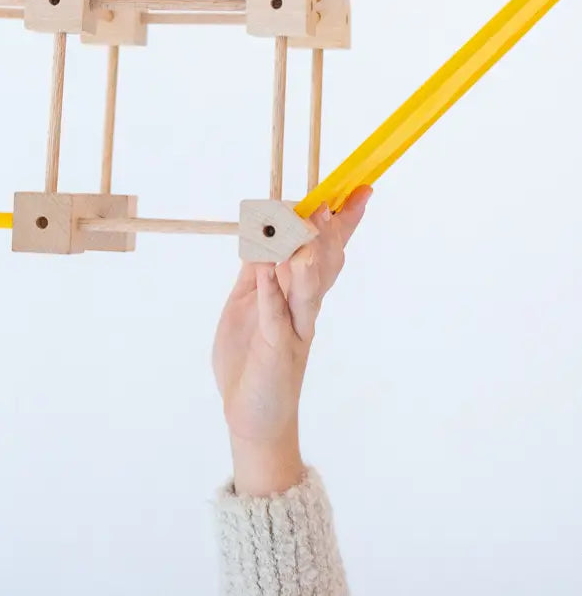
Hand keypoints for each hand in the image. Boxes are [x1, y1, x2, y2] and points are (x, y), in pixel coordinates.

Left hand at [212, 187, 370, 494]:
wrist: (251, 416)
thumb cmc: (251, 358)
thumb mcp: (248, 303)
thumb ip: (256, 269)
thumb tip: (261, 229)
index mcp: (298, 294)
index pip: (325, 250)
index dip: (342, 222)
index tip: (358, 189)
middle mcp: (304, 309)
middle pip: (326, 264)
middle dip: (329, 232)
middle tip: (331, 200)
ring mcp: (294, 330)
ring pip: (307, 290)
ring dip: (307, 258)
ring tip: (307, 229)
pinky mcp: (277, 350)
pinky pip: (275, 317)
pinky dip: (271, 292)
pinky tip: (268, 269)